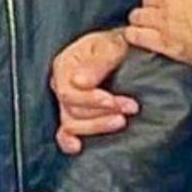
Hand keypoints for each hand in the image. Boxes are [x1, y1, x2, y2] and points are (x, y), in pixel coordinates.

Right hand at [49, 29, 138, 154]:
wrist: (125, 50)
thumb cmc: (116, 45)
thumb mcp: (110, 46)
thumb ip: (96, 63)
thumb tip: (78, 82)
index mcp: (65, 64)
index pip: (68, 92)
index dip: (90, 100)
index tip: (113, 100)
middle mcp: (62, 84)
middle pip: (72, 110)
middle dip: (102, 112)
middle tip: (129, 108)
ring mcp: (68, 102)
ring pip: (72, 123)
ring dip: (97, 125)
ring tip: (122, 121)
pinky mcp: (76, 115)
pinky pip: (65, 132)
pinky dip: (68, 141)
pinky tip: (78, 147)